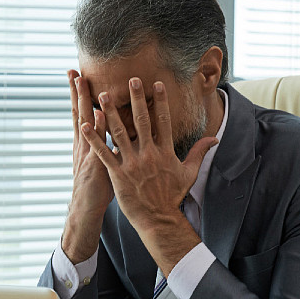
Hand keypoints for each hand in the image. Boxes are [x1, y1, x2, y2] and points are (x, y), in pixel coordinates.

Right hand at [61, 69, 111, 262]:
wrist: (85, 208)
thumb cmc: (96, 185)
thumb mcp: (99, 159)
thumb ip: (103, 141)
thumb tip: (110, 123)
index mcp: (84, 142)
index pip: (81, 113)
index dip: (79, 94)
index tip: (78, 75)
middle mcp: (82, 143)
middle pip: (78, 112)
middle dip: (76, 91)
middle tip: (73, 70)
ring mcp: (86, 152)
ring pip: (83, 122)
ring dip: (83, 101)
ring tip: (81, 82)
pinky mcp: (93, 163)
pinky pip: (95, 143)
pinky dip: (95, 129)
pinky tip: (97, 115)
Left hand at [82, 77, 216, 273]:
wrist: (158, 218)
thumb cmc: (173, 196)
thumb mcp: (189, 173)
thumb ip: (199, 152)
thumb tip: (214, 138)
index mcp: (165, 152)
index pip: (163, 121)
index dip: (160, 102)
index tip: (157, 84)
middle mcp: (148, 154)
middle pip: (141, 121)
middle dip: (136, 99)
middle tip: (131, 79)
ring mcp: (132, 164)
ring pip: (119, 133)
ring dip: (110, 113)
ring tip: (102, 95)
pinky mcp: (117, 174)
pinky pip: (103, 153)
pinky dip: (93, 139)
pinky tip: (84, 125)